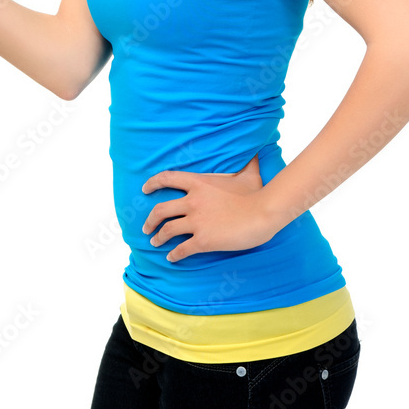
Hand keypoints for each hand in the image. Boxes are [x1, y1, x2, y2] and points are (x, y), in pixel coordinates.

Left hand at [140, 152, 277, 262]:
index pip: (167, 178)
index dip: (152, 183)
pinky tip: (171, 258)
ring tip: (155, 242)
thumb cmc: (257, 194)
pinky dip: (174, 254)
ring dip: (158, 238)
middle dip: (150, 220)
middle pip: (160, 210)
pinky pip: (181, 249)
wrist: (263, 213)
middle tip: (146, 227)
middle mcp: (193, 201)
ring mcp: (196, 222)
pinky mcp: (203, 240)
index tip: (144, 189)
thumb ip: (248, 161)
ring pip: (167, 230)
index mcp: (199, 183)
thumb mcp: (249, 174)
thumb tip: (256, 150)